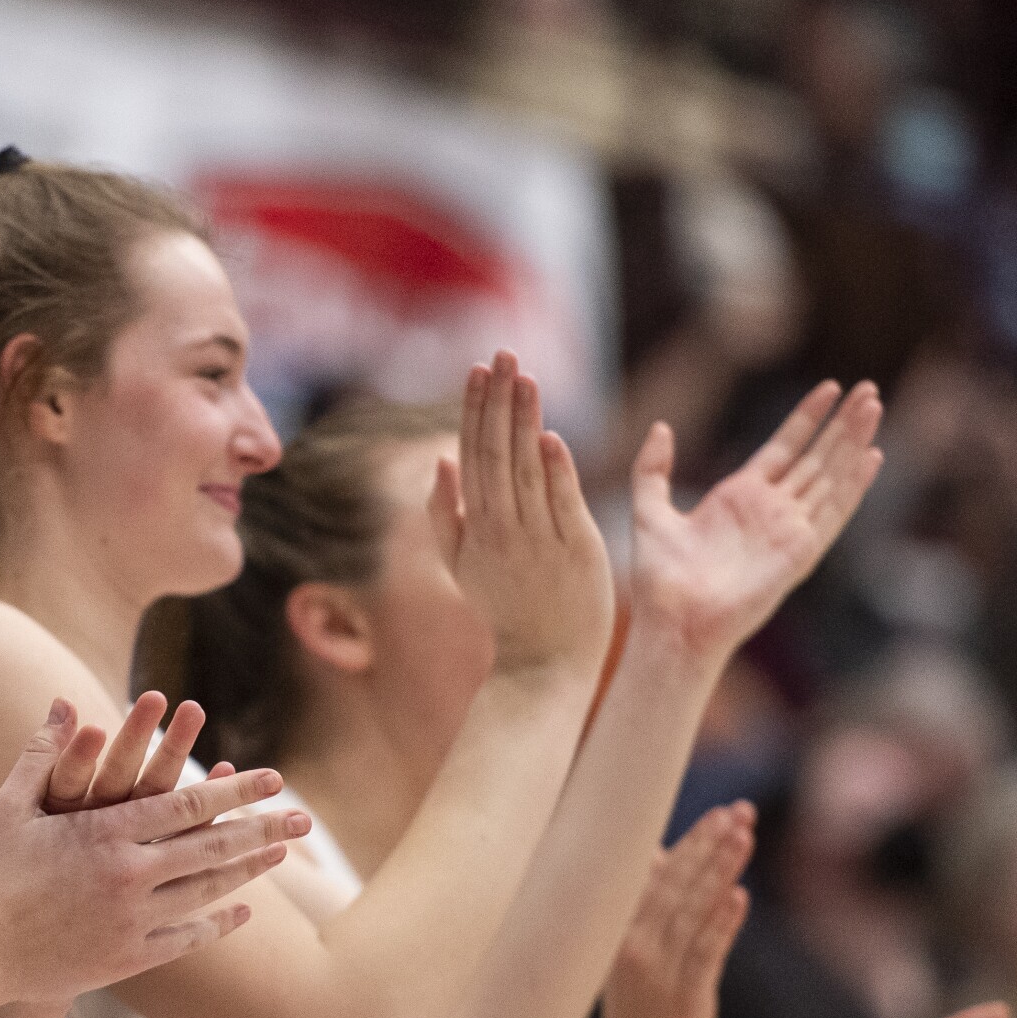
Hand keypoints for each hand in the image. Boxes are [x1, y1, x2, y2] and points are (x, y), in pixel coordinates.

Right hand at [0, 699, 308, 1002]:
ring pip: (205, 892)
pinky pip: (186, 939)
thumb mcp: (7, 807)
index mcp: (105, 833)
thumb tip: (63, 702)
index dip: (235, 790)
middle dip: (262, 829)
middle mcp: (129, 876)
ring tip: (282, 853)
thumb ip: (39, 753)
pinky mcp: (129, 959)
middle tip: (304, 817)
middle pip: (212, 848)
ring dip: (248, 871)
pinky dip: (218, 923)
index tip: (272, 778)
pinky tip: (242, 910)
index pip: (186, 805)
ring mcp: (133, 922)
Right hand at [431, 352, 612, 679]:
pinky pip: (561, 504)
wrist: (542, 664)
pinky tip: (550, 435)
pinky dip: (555, 470)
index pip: (473, 454)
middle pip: (497, 453)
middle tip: (503, 353)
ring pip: (527, 470)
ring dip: (525, 421)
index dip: (475, 410)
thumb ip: (446, 514)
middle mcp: (502, 528)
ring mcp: (538, 539)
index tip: (478, 368)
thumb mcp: (462, 565)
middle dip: (499, 401)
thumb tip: (441, 460)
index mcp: (475, 526)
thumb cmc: (506, 610)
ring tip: (525, 376)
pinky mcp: (575, 551)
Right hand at [587, 803, 753, 1017]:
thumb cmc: (635, 1016)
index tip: (719, 813)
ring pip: (692, 912)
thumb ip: (647, 906)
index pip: (655, 876)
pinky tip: (738, 896)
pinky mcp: (683, 1001)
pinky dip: (721, 924)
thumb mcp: (630, 955)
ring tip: (743, 837)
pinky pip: (704, 955)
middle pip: (675, 885)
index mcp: (619, 933)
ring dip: (719, 872)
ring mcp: (659, 974)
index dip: (691, 844)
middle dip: (708, 846)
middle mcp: (635, 947)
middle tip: (737, 812)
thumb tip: (654, 854)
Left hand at [628, 380, 883, 663]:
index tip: (830, 387)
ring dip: (853, 442)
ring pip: (831, 476)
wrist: (673, 621)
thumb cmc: (660, 579)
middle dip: (842, 423)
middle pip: (816, 456)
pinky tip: (872, 456)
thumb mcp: (649, 511)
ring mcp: (789, 531)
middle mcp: (771, 511)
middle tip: (868, 388)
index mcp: (740, 497)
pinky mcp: (800, 553)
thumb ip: (652, 469)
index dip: (808, 417)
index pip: (784, 447)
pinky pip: (834, 513)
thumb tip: (660, 426)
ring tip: (874, 406)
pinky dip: (853, 485)